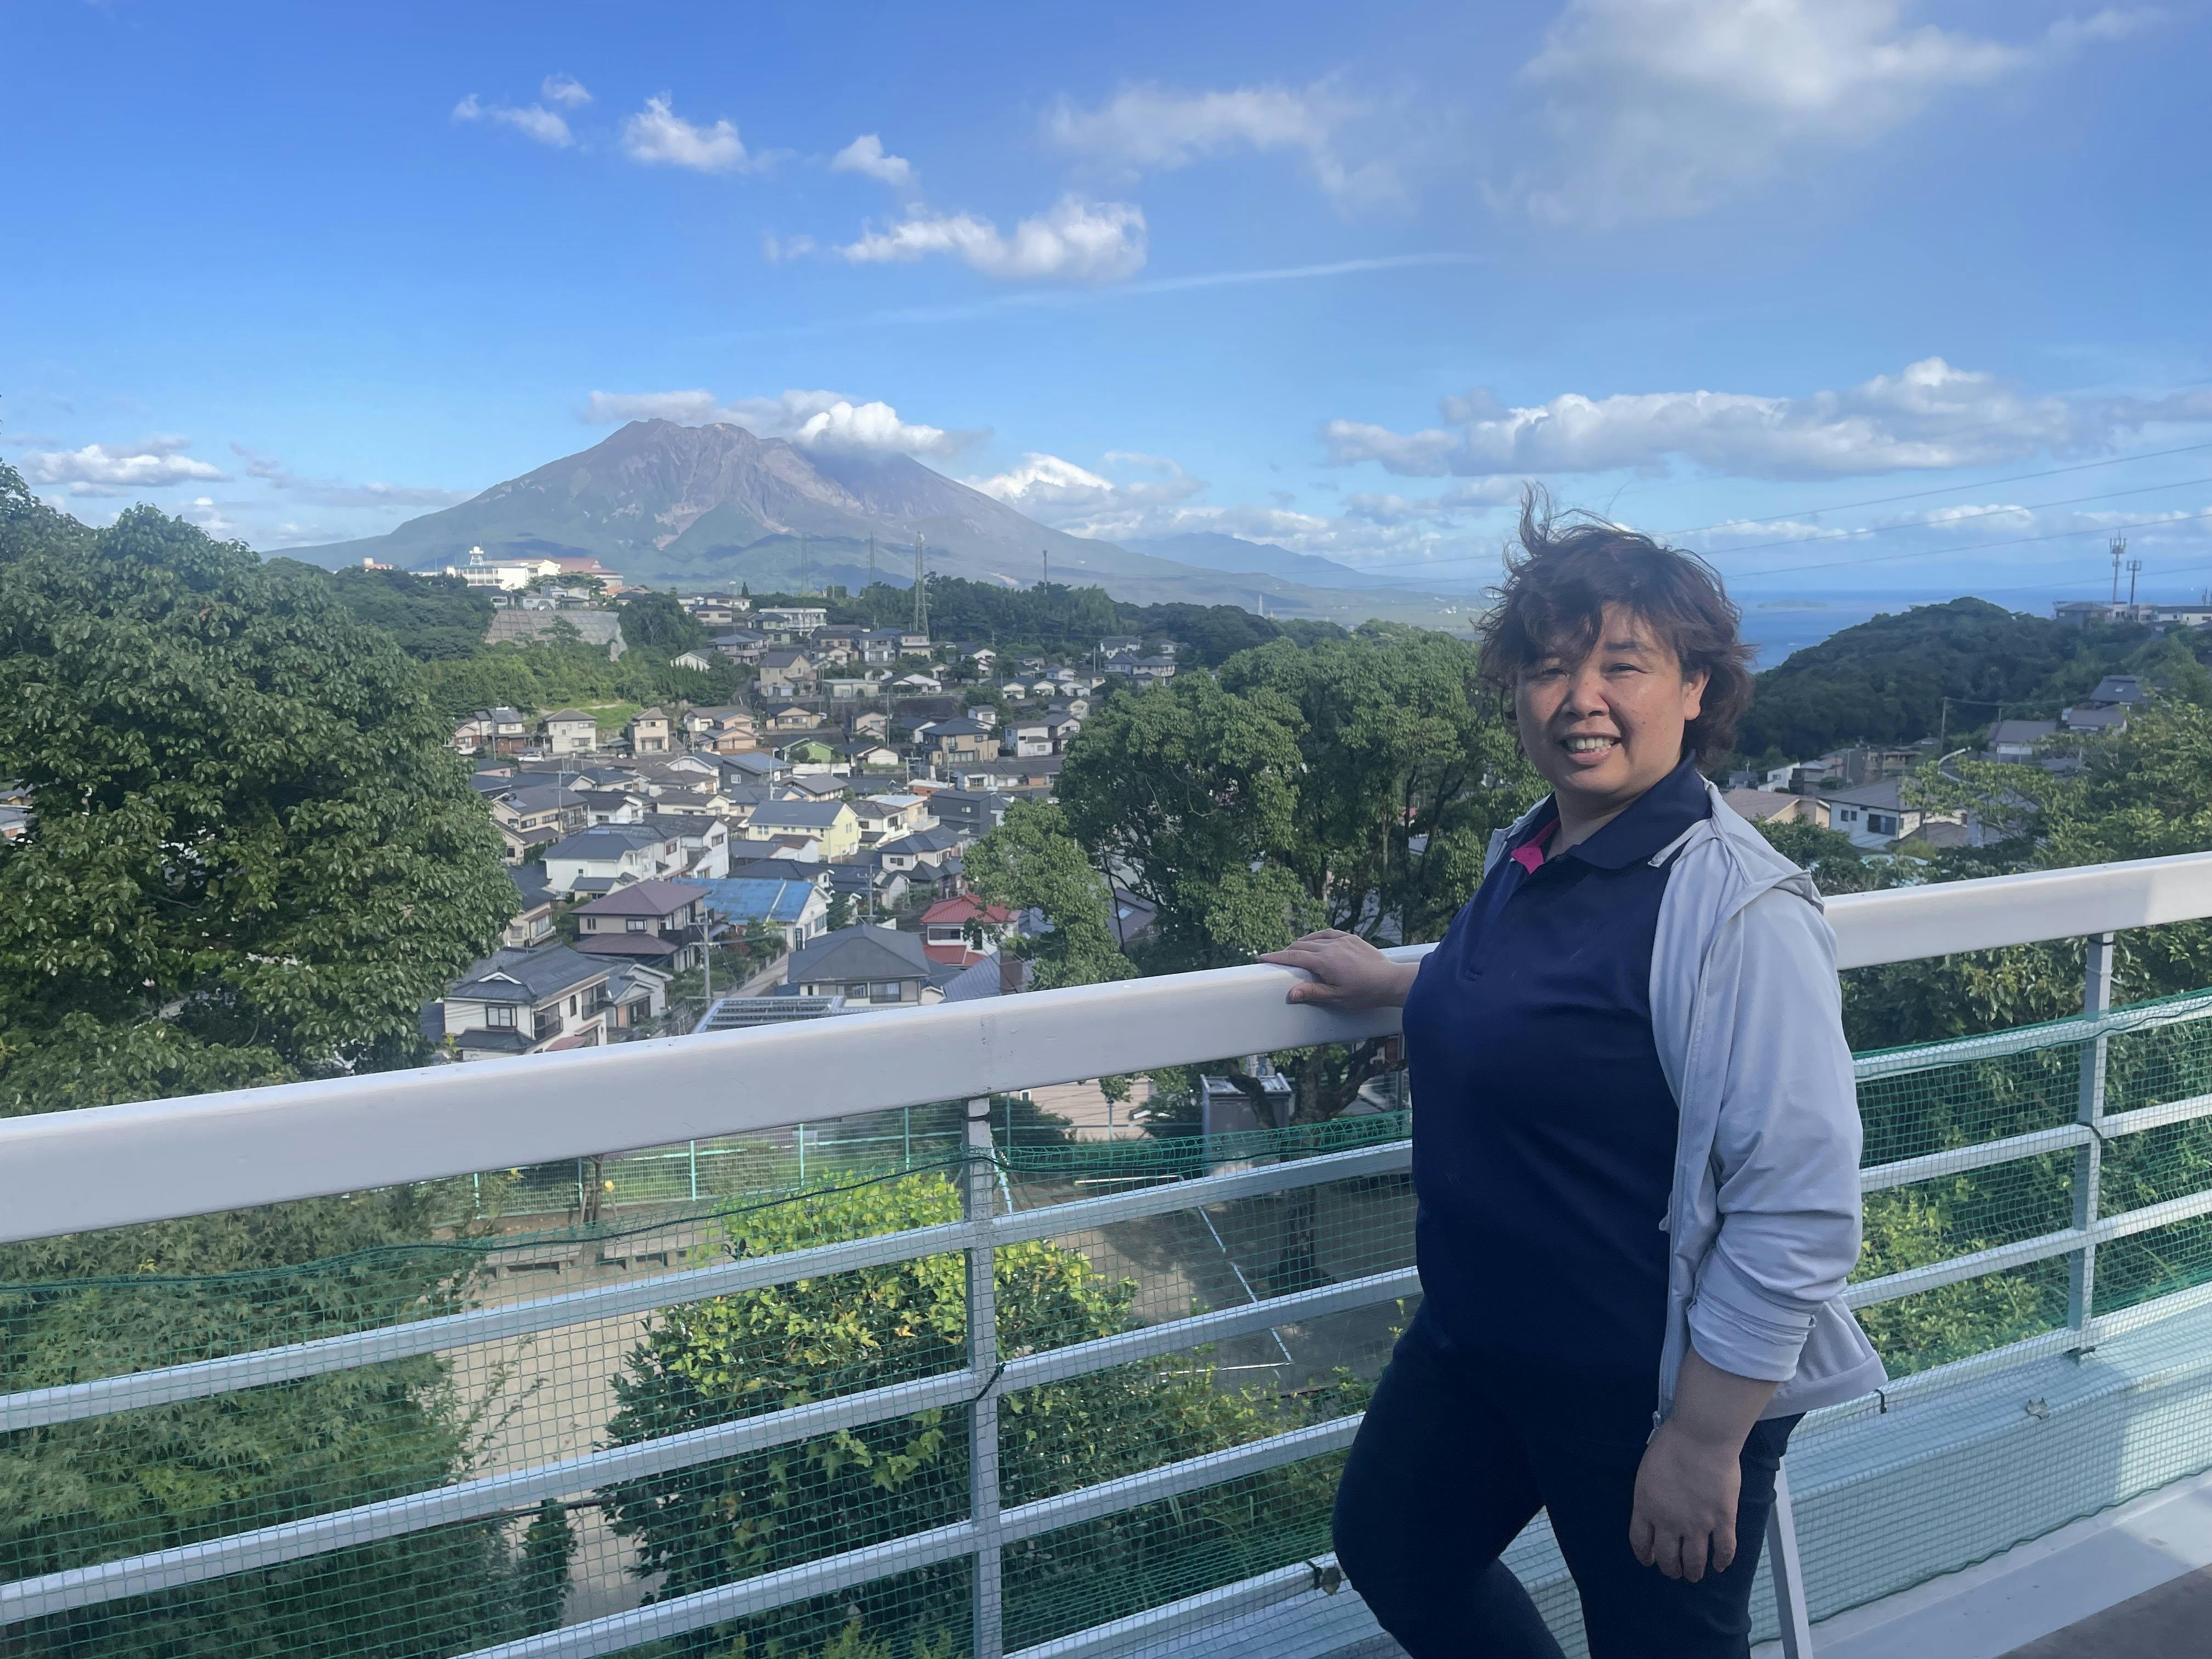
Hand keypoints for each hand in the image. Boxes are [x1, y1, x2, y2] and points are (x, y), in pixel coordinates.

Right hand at [1259, 930, 1419, 1009]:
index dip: (1277, 957)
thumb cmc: (1365, 993)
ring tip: (1294, 951)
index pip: (1294, 957)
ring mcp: (1342, 940)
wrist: (1391, 981)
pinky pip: (1328, 933)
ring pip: (1314, 938)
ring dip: (1301, 944)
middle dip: (1287, 952)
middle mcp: (1331, 947)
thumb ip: (1313, 993)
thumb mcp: (1338, 997)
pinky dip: (1317, 937)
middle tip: (1278, 959)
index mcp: (1325, 962)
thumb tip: (1290, 993)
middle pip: (1301, 946)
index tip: (1263, 957)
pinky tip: (1315, 941)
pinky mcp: (1351, 938)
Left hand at [1629, 1420, 1741, 1582]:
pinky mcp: (1723, 1520)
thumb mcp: (1647, 1472)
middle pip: (1667, 1557)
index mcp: (1646, 1508)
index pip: (1640, 1541)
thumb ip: (1650, 1495)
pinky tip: (1720, 1566)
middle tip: (1674, 1572)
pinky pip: (1724, 1549)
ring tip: (1694, 1576)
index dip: (1645, 1555)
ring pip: (1695, 1560)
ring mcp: (1698, 1524)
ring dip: (1693, 1572)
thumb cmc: (1671, 1445)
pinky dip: (1722, 1561)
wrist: (1701, 1438)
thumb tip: (1654, 1508)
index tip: (1649, 1561)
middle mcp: (1670, 1522)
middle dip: (1670, 1568)